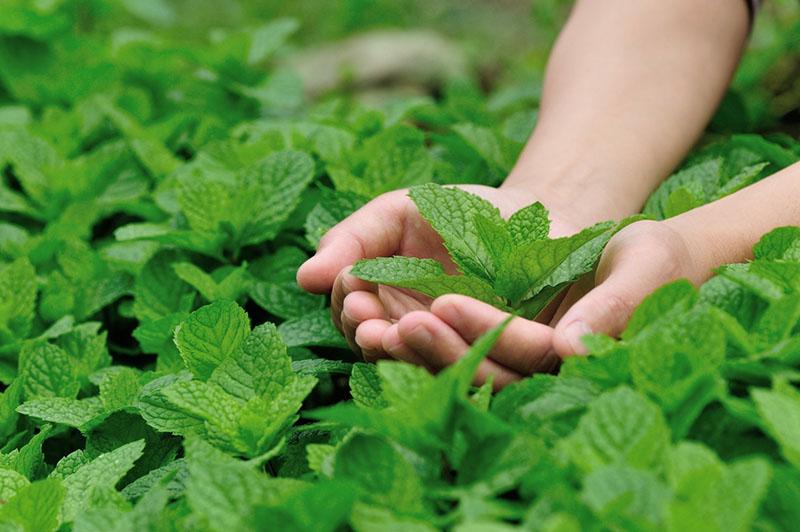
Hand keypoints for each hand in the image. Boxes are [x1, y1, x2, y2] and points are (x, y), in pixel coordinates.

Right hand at [296, 184, 581, 365]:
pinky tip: (461, 330)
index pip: (357, 322)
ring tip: (410, 327)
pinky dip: (470, 351)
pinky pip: (484, 367)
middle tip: (377, 328)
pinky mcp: (502, 360)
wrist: (527, 214)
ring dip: (418, 353)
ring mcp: (456, 351)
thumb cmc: (454, 212)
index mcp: (384, 308)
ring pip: (431, 366)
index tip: (354, 298)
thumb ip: (352, 240)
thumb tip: (304, 277)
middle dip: (379, 340)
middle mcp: (415, 337)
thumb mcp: (397, 213)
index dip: (353, 314)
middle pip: (387, 352)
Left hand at [380, 219, 703, 387]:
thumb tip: (570, 350)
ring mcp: (498, 354)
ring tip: (359, 311)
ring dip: (399, 342)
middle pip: (473, 372)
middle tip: (383, 321)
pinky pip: (431, 338)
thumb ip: (617, 306)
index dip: (482, 333)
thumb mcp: (646, 264)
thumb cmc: (641, 253)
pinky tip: (361, 298)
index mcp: (568, 359)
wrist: (615, 246)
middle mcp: (528, 368)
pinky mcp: (472, 333)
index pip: (521, 358)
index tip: (442, 303)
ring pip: (443, 362)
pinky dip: (396, 324)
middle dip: (428, 348)